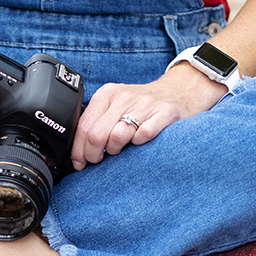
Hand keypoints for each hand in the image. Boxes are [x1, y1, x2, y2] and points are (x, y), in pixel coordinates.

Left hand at [70, 64, 226, 169]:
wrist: (178, 92)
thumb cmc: (142, 105)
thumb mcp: (116, 105)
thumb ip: (97, 121)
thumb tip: (76, 149)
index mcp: (108, 94)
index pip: (84, 126)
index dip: (78, 150)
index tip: (80, 163)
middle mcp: (124, 97)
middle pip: (96, 135)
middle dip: (93, 155)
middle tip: (98, 161)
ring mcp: (145, 104)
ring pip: (117, 136)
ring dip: (115, 150)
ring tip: (119, 150)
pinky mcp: (164, 113)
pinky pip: (144, 135)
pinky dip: (139, 144)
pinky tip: (140, 143)